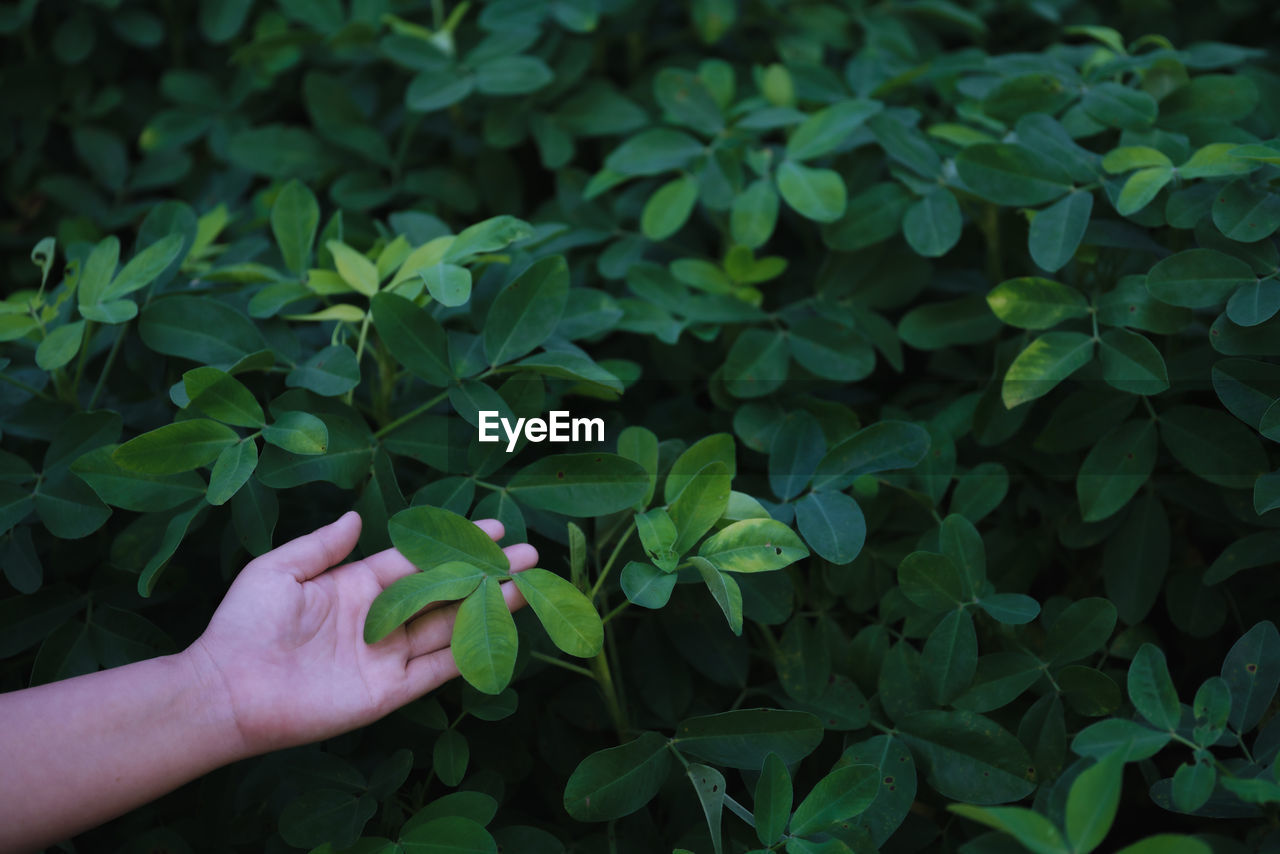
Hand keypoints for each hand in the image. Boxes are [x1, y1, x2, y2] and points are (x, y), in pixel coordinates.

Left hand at [185, 511, 536, 755]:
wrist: (228, 689)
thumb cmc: (244, 625)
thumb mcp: (279, 569)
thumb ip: (322, 545)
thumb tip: (354, 515)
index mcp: (358, 586)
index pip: (419, 561)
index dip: (456, 545)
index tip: (495, 530)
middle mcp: (380, 619)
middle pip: (445, 592)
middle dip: (486, 573)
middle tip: (529, 555)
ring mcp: (387, 656)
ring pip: (450, 626)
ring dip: (489, 606)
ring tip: (527, 585)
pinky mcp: (388, 692)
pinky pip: (436, 670)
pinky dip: (469, 652)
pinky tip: (500, 632)